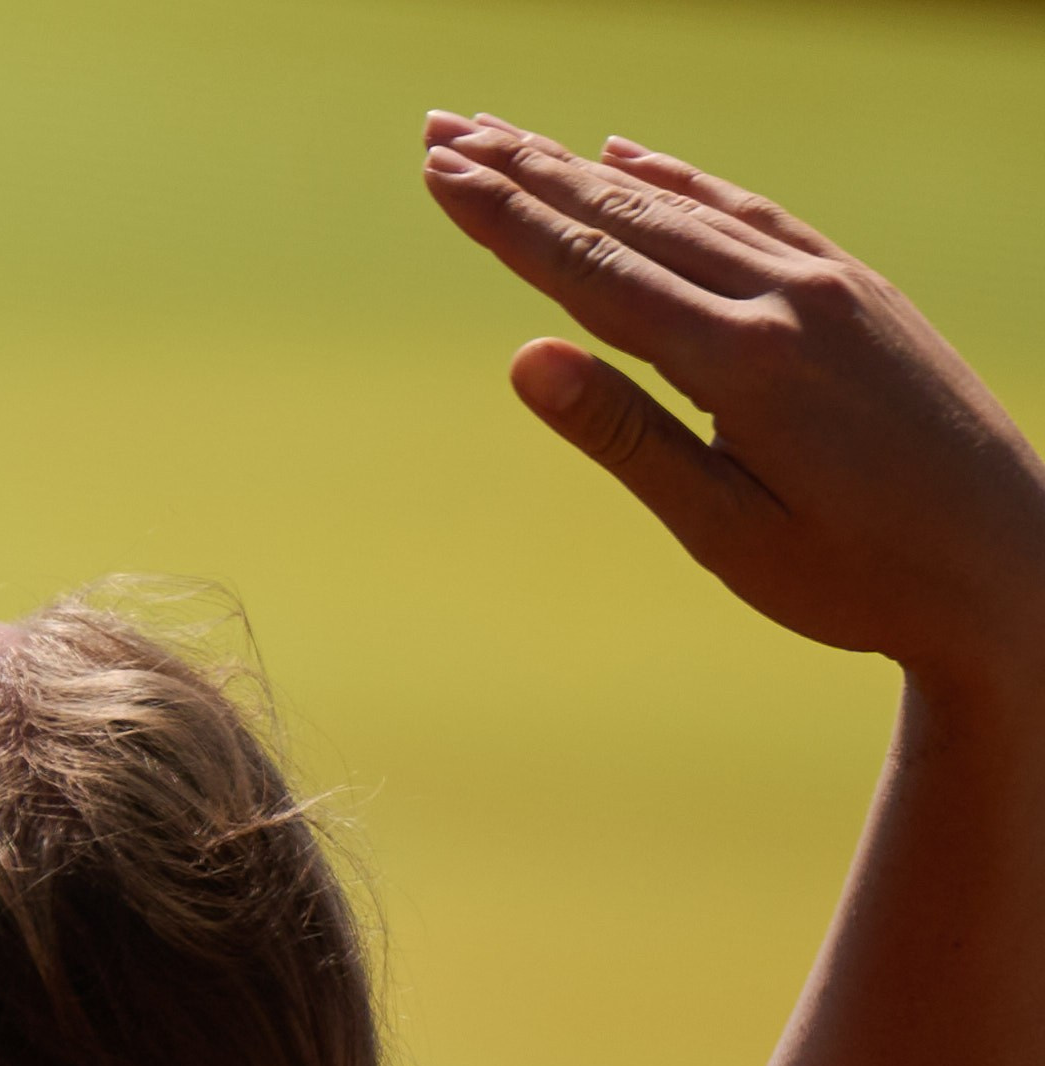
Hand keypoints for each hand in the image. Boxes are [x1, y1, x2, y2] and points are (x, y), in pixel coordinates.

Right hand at [421, 110, 1044, 699]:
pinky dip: (681, 180)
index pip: (594, 272)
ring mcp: (830, 284)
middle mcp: (787, 298)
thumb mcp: (725, 530)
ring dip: (585, 167)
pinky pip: (751, 211)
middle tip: (442, 128)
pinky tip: (631, 156)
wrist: (1020, 570)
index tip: (438, 173)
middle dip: (525, 170)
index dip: (507, 222)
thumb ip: (624, 436)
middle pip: (627, 216)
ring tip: (510, 138)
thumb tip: (524, 357)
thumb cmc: (862, 577)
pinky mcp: (859, 291)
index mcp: (744, 362)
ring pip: (683, 204)